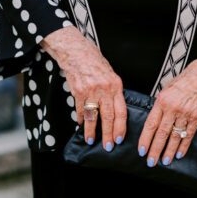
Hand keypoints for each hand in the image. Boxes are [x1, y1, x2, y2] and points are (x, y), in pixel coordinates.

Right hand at [42, 27, 126, 151]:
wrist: (75, 51)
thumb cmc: (93, 61)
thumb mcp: (110, 74)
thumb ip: (113, 91)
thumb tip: (116, 110)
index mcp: (115, 85)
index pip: (121, 111)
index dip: (121, 127)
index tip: (120, 138)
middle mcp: (104, 88)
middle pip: (108, 116)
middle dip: (109, 134)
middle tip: (109, 146)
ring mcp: (90, 90)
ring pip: (93, 116)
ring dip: (92, 130)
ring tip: (91, 140)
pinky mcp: (77, 91)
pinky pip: (80, 109)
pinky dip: (80, 119)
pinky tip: (81, 124)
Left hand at [138, 38, 196, 166]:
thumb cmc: (185, 80)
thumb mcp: (167, 88)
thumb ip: (160, 104)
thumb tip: (154, 118)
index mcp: (162, 101)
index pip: (151, 124)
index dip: (146, 138)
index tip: (142, 149)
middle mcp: (173, 109)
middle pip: (162, 133)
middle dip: (155, 149)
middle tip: (151, 161)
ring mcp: (186, 114)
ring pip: (175, 136)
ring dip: (169, 151)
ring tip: (164, 160)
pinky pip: (188, 135)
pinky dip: (183, 146)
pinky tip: (178, 154)